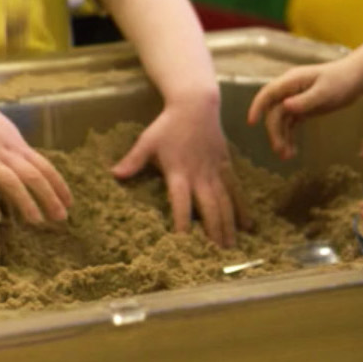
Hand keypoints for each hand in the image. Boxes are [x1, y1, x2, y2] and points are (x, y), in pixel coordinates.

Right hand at [0, 98, 72, 223]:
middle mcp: (7, 153)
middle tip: (61, 218)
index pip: (45, 167)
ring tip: (36, 221)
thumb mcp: (7, 133)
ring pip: (11, 181)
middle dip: (49, 197)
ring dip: (25, 202)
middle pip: (33, 176)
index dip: (59, 185)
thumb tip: (33, 167)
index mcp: (18, 146)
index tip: (70, 203)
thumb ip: (19, 151)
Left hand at [113, 95, 249, 247]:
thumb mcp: (147, 141)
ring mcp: (216, 172)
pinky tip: (248, 226)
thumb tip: (114, 175)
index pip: (180, 204)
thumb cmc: (169, 125)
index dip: (182, 224)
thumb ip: (133, 160)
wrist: (196, 104)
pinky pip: (237, 191)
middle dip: (213, 233)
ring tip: (232, 248)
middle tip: (217, 257)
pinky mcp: (227, 166)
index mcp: (179, 172)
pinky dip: (243, 208)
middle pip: (209, 208)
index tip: (184, 245)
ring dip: (229, 226)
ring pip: (225, 203)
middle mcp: (200, 176)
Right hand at [248, 58, 362, 159]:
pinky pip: (290, 125)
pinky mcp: (301, 109)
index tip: (251, 122)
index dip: (257, 106)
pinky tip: (292, 151)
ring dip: (281, 138)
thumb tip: (285, 106)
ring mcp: (294, 100)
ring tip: (287, 157)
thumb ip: (305, 100)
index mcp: (291, 81)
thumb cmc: (341, 80)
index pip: (268, 93)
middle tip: (280, 151)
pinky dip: (289, 137)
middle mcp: (288, 91)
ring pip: (281, 121)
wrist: (355, 79)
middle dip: (274, 132)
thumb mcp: (325, 91)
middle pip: (274, 112)